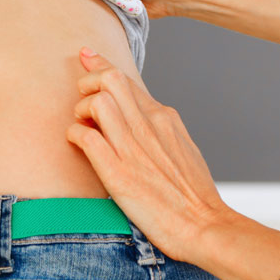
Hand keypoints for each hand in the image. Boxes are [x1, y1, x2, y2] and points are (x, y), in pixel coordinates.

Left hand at [67, 48, 233, 261]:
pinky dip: (75, 135)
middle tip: (82, 99)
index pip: (128, 80)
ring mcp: (133, 148)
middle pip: (112, 79)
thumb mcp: (183, 149)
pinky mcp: (118, 173)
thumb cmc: (194, 196)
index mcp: (165, 118)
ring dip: (81, 109)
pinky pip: (85, 138)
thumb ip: (162, 131)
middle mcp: (149, 126)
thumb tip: (147, 121)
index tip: (87, 55)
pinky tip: (78, 144)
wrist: (204, 225)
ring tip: (82, 125)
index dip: (101, 64)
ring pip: (98, 102)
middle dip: (89, 81)